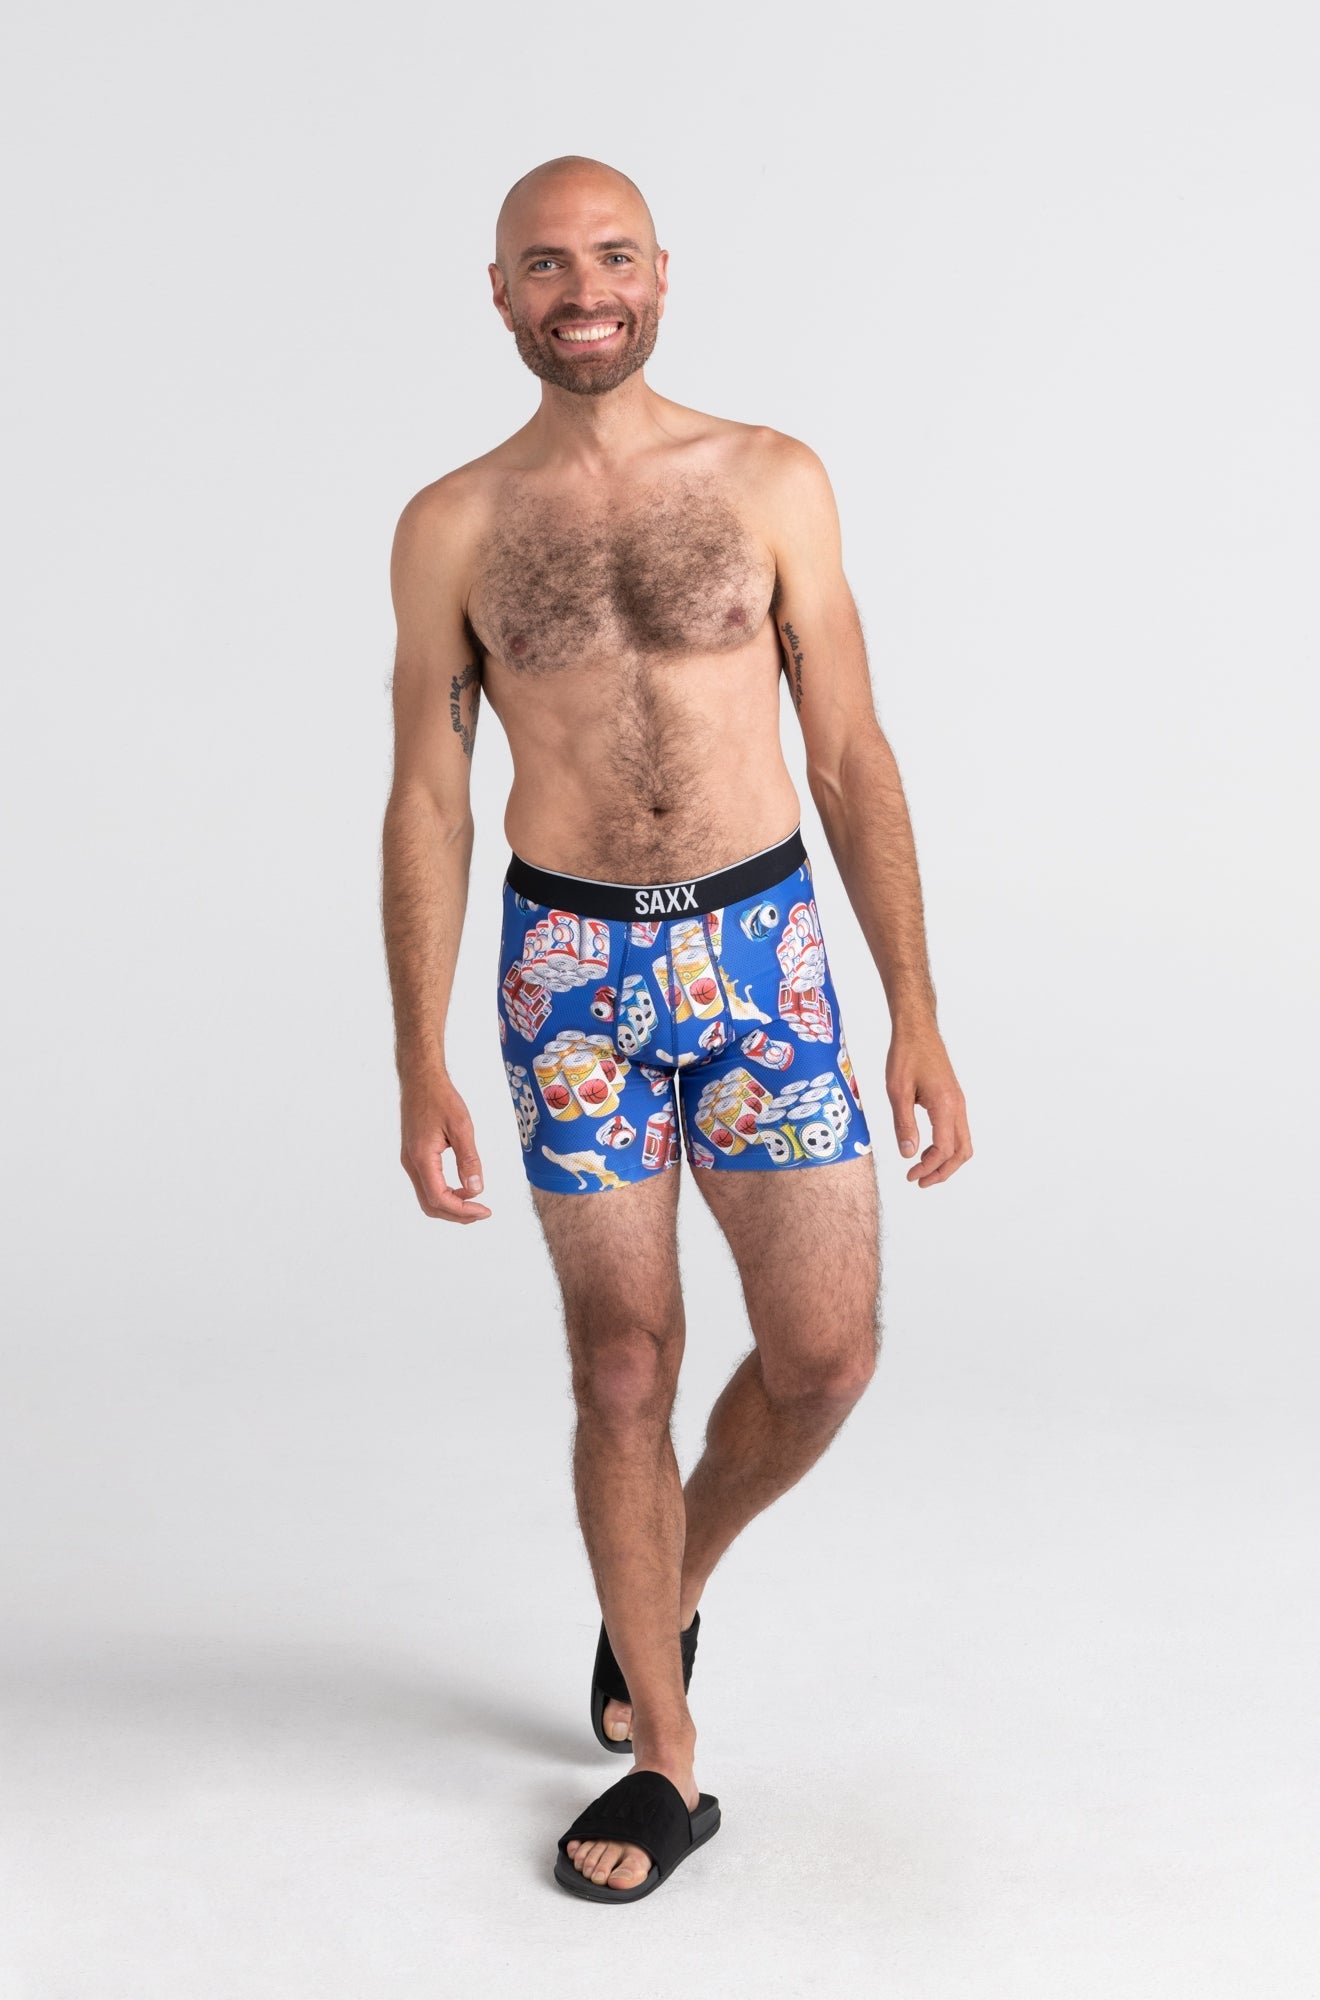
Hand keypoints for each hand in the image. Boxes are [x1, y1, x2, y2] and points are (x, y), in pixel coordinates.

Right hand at [400, 1074, 491, 1222]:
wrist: (420, 1079)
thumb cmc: (440, 1098)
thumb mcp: (461, 1127)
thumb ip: (469, 1160)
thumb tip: (476, 1189)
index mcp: (422, 1158)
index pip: (439, 1198)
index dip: (463, 1210)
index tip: (484, 1210)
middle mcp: (411, 1163)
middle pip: (431, 1204)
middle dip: (457, 1214)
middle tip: (482, 1212)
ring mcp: (410, 1161)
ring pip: (427, 1197)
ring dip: (450, 1206)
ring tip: (474, 1204)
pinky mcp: (414, 1156)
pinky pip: (427, 1184)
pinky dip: (444, 1194)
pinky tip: (462, 1188)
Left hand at [886, 1023, 972, 1186]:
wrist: (917, 1029)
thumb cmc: (906, 1054)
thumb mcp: (897, 1091)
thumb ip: (904, 1124)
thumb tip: (908, 1153)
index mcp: (945, 1105)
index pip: (944, 1149)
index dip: (928, 1167)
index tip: (910, 1175)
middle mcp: (958, 1105)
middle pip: (961, 1152)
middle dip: (943, 1171)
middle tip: (919, 1181)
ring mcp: (958, 1102)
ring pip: (962, 1142)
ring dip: (945, 1160)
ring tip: (921, 1167)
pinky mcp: (954, 1098)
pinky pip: (957, 1130)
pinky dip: (946, 1146)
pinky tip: (926, 1147)